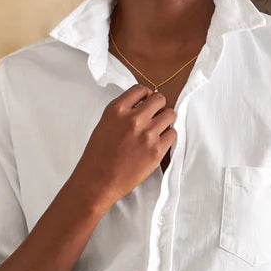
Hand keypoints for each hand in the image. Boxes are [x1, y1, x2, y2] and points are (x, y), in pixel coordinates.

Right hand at [70, 84, 175, 211]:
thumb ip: (122, 113)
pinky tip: (159, 142)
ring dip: (166, 120)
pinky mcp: (156, 150)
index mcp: (117, 110)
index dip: (147, 95)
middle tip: (156, 115)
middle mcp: (133, 118)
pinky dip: (168, 136)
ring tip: (159, 129)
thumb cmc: (97, 156)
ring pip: (170, 114)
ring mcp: (147, 134)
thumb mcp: (104, 124)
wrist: (97, 181)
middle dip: (159, 106)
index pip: (140, 89)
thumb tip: (141, 106)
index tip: (147, 101)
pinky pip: (173, 134)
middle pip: (159, 99)